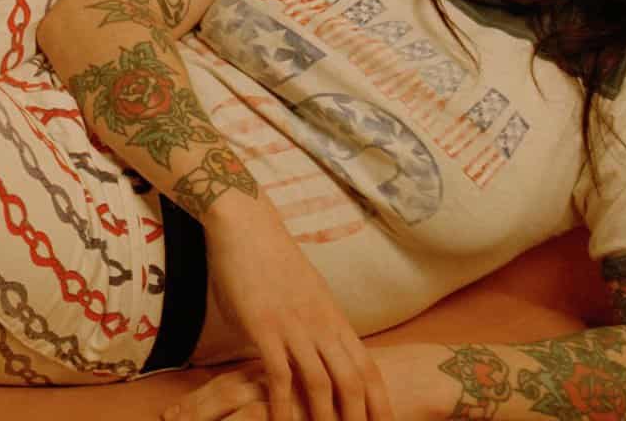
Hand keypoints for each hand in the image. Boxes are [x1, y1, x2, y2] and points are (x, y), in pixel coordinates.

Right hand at [167, 201, 392, 420]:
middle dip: (360, 418)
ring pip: (321, 382)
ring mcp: (294, 326)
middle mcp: (321, 325)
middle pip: (353, 381)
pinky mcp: (264, 326)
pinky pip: (279, 374)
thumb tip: (310, 349)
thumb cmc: (268, 258)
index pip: (367, 368)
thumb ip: (311, 324)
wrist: (246, 223)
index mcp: (333, 318)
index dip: (379, 402)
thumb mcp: (304, 293)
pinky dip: (282, 405)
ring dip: (325, 419)